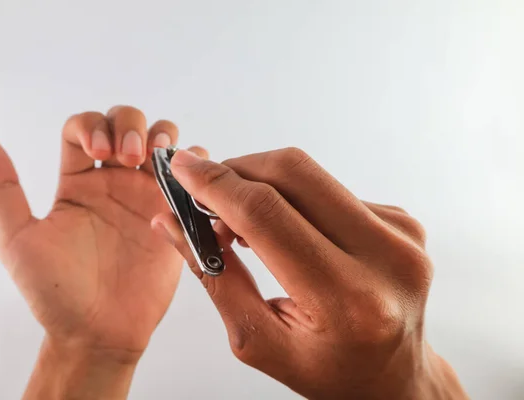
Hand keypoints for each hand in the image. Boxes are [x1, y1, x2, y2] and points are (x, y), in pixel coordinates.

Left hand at [0, 106, 205, 398]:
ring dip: (163, 136)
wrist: (99, 332)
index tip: (98, 151)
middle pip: (126, 122)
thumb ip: (2, 189)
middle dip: (131, 125)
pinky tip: (183, 178)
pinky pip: (190, 178)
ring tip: (159, 157)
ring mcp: (146, 197)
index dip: (93, 126)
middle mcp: (113, 182)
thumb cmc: (57, 292)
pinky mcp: (174, 215)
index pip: (84, 127)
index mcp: (77, 181)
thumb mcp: (17, 239)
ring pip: (162, 141)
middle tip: (130, 157)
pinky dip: (193, 163)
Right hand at [153, 148, 467, 398]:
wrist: (393, 376)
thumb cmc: (329, 370)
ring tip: (238, 220)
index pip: (267, 214)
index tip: (183, 169)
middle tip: (205, 192)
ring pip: (310, 174)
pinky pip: (329, 187)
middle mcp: (383, 256)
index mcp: (346, 298)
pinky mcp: (400, 219)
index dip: (217, 185)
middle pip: (293, 173)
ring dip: (261, 183)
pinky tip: (282, 226)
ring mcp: (398, 233)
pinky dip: (292, 196)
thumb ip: (215, 278)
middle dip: (236, 170)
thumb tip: (173, 223)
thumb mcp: (259, 341)